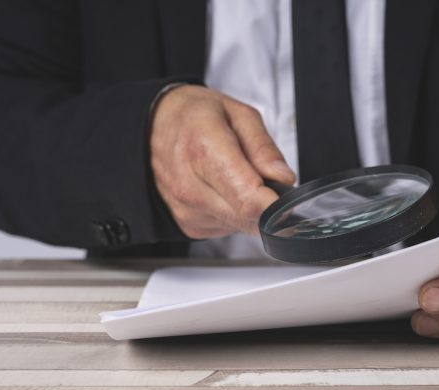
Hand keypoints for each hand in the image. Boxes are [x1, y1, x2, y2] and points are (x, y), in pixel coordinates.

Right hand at [150, 85, 295, 238]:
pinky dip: (235, 213)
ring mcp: (187, 211)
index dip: (277, 203)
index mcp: (205, 153)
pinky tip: (224, 190)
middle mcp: (191, 188)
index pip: (250, 199)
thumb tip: (284, 178)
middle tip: (266, 179)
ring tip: (237, 178)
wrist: (150, 128)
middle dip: (269, 204)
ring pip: (241, 226)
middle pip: (249, 218)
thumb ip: (263, 147)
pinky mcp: (188, 226)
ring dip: (251, 209)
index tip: (288, 198)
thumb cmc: (193, 117)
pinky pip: (227, 228)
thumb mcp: (237, 114)